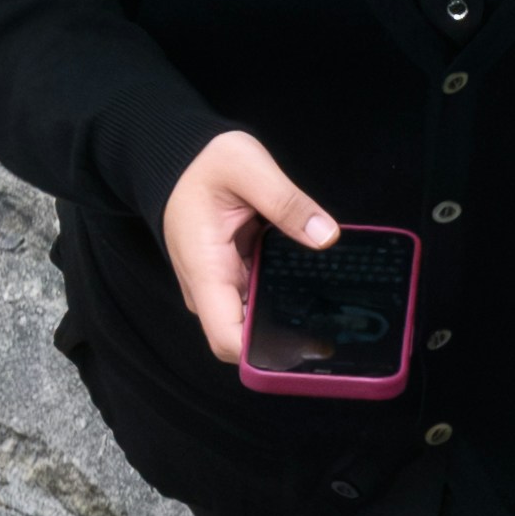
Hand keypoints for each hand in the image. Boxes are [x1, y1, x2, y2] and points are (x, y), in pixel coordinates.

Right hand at [163, 127, 337, 366]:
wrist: (178, 161)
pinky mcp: (232, 277)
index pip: (227, 339)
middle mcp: (209, 289)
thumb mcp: (247, 167)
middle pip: (245, 341)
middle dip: (287, 343)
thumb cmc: (203, 164)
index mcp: (207, 270)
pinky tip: (316, 293)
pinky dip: (283, 302)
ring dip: (288, 324)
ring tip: (333, 315)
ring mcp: (220, 286)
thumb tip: (326, 236)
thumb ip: (287, 202)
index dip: (264, 355)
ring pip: (254, 324)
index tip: (306, 347)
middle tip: (336, 334)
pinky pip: (257, 302)